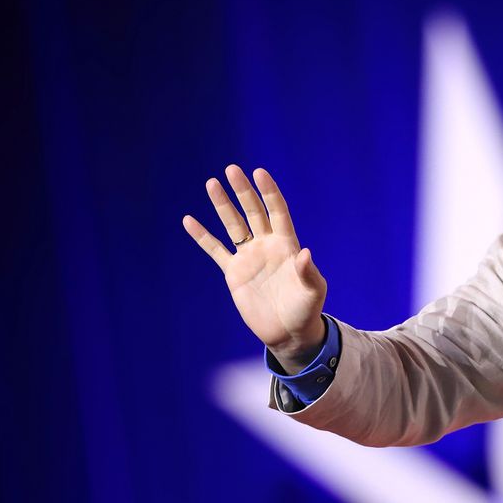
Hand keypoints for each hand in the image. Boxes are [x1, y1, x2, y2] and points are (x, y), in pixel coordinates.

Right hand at [183, 165, 327, 370]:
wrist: (288, 332)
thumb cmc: (306, 310)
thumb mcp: (313, 292)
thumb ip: (308, 272)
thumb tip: (304, 253)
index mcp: (287, 245)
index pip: (277, 211)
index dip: (269, 192)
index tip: (259, 172)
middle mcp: (266, 245)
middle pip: (253, 212)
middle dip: (243, 191)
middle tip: (231, 170)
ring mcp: (249, 257)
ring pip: (233, 225)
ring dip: (222, 205)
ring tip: (211, 183)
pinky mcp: (234, 273)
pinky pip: (216, 250)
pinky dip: (203, 236)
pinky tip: (189, 220)